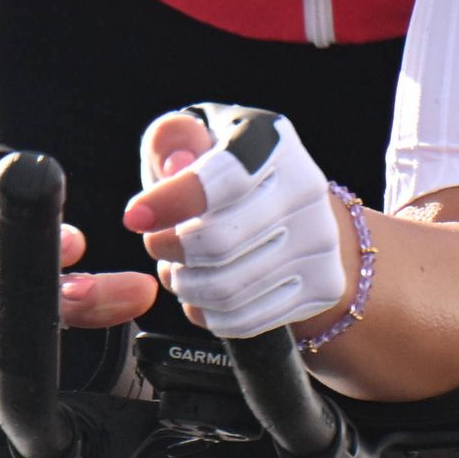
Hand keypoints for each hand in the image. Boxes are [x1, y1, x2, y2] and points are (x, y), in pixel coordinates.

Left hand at [125, 106, 353, 341]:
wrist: (295, 212)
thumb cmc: (228, 173)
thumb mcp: (196, 138)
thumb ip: (174, 140)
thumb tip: (174, 166)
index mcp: (273, 141)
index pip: (223, 179)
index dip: (172, 202)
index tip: (135, 219)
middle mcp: (306, 188)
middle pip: (219, 243)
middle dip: (170, 250)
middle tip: (157, 245)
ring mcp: (320, 240)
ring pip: (228, 288)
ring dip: (185, 286)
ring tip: (177, 271)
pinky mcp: (323, 285)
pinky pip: (247, 319)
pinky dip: (209, 314)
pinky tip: (201, 296)